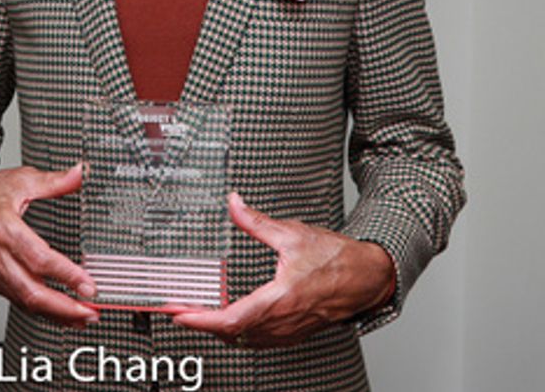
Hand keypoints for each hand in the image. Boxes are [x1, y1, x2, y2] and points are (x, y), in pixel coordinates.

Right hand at [0, 164, 98, 327]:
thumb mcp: (20, 180)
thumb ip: (54, 181)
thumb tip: (80, 173)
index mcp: (4, 227)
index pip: (38, 258)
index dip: (65, 275)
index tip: (88, 286)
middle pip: (31, 291)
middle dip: (63, 307)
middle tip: (90, 312)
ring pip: (25, 302)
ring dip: (55, 314)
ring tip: (83, 317)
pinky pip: (18, 301)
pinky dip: (41, 312)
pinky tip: (61, 315)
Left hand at [173, 193, 394, 347]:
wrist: (366, 277)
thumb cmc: (336, 259)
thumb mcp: (292, 233)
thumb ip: (257, 221)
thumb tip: (234, 204)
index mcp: (280, 299)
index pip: (231, 320)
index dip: (201, 320)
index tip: (180, 314)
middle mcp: (283, 321)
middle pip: (231, 335)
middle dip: (201, 325)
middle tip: (178, 312)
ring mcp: (288, 330)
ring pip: (243, 341)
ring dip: (218, 331)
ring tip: (196, 316)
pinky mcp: (293, 333)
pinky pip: (258, 341)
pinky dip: (237, 334)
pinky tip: (228, 322)